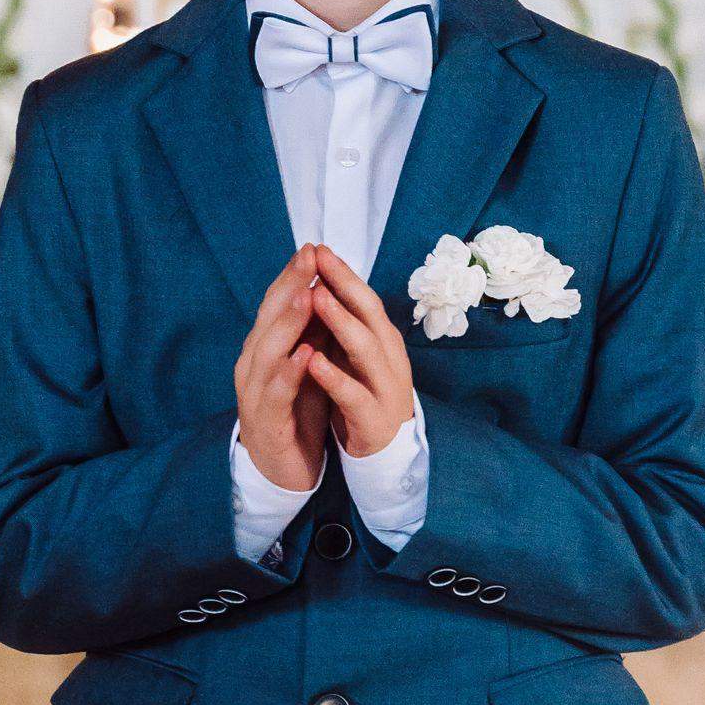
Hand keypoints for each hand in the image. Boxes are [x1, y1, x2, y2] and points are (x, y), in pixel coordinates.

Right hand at [235, 243, 332, 491]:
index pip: (276, 304)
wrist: (282, 471)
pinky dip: (289, 372)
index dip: (293, 276)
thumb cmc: (296, 412)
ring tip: (309, 299)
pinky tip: (304, 355)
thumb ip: (313, 332)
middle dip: (290, 287)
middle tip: (309, 258)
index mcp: (263, 349)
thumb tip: (329, 289)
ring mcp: (255, 393)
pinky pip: (276, 393)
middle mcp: (253, 365)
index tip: (313, 247)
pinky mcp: (265, 421)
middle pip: (268, 319)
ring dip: (288, 324)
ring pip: (268, 352)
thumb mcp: (308, 366)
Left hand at [300, 243, 416, 458]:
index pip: (366, 299)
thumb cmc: (365, 396)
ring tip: (316, 298)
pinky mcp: (374, 420)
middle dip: (344, 286)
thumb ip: (345, 326)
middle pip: (370, 315)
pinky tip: (315, 361)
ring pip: (366, 350)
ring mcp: (385, 389)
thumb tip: (321, 282)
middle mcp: (390, 359)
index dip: (344, 274)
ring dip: (340, 322)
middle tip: (319, 260)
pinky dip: (335, 377)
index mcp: (384, 342)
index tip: (319, 248)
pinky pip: (353, 395)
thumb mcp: (357, 358)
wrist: (385, 456)